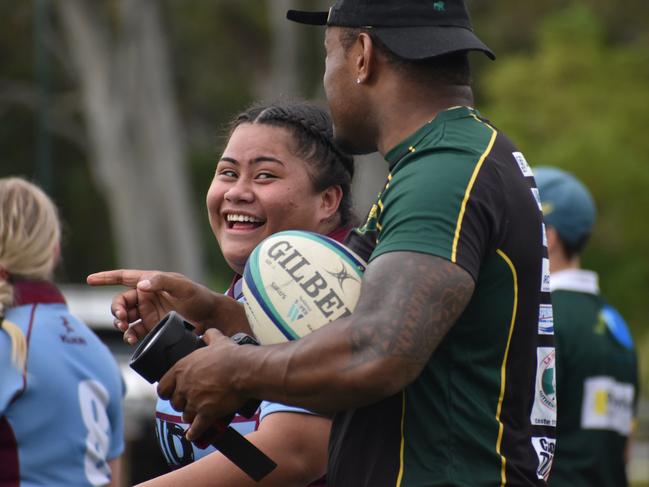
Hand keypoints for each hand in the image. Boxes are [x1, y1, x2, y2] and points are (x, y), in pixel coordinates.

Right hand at [86, 269, 221, 344]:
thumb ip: (162, 282)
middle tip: (122, 318)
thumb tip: (141, 285)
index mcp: (151, 281)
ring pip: (125, 318)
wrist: (211, 318)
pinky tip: (131, 339)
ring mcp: (148, 313)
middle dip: (117, 309)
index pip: (124, 277)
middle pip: (121, 301)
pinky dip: (129, 335)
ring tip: (125, 328)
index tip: (90, 279)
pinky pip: (134, 332)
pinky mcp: (152, 328)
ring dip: (120, 323)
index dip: (107, 278)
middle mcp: (146, 297)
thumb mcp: (183, 286)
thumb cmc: (199, 297)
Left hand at [157, 328, 248, 441]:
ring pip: (185, 415)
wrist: (244, 370)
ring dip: (190, 416)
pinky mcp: (206, 414)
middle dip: (181, 403)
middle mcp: (184, 386)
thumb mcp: (218, 341)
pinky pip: (196, 428)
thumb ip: (209, 336)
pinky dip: (194, 433)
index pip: (162, 386)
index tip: (171, 393)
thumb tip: (207, 333)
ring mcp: (194, 402)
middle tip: (188, 403)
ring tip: (195, 416)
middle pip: (175, 402)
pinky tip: (193, 435)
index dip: (167, 391)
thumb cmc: (231, 355)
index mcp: (182, 369)